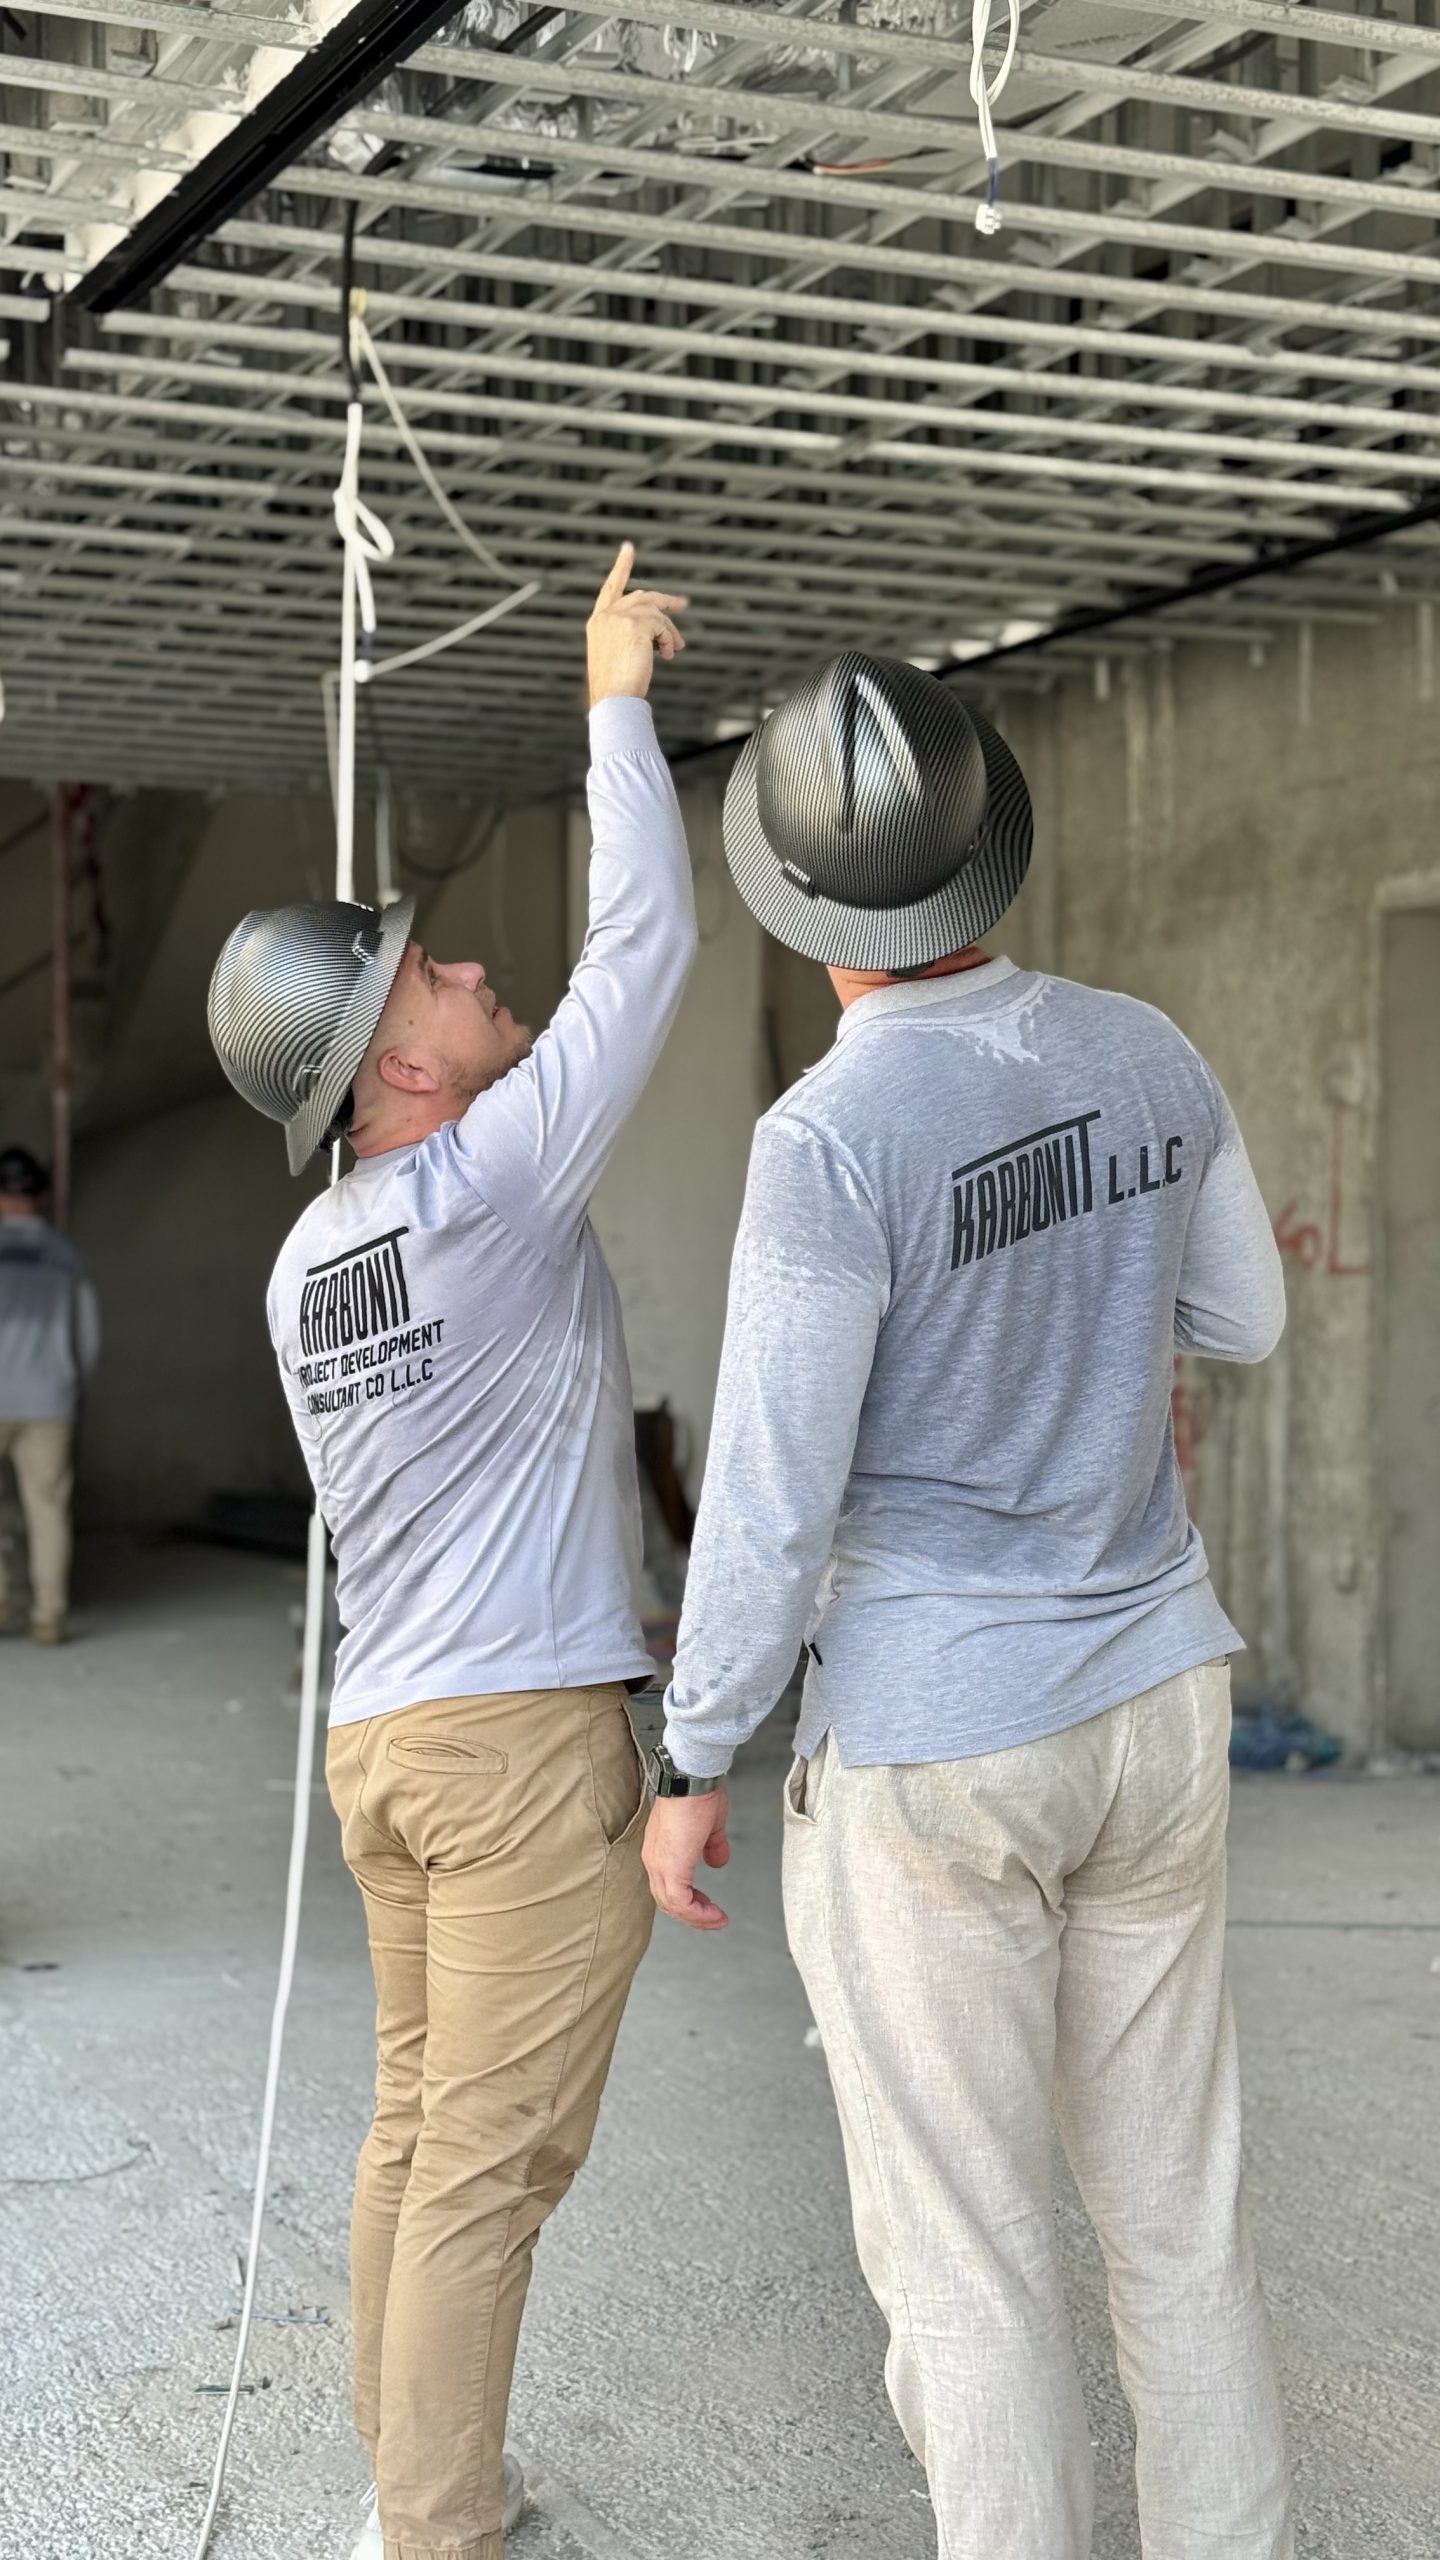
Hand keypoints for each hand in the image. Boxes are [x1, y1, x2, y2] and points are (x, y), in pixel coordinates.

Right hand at [587, 541, 688, 704]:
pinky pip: (661, 625)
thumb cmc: (616, 687)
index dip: (621, 567)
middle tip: (682, 603)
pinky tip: (668, 654)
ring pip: (655, 611)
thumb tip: (661, 634)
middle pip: (642, 596)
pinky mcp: (635, 625)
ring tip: (676, 648)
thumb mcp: (616, 656)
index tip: (629, 548)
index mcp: (597, 622)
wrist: (613, 699)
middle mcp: (606, 616)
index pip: (610, 588)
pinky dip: (668, 638)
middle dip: (665, 601)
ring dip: (670, 630)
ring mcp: (619, 618)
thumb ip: (630, 637)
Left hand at [643, 1786, 730, 1930]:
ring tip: (716, 1920)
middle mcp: (654, 1860)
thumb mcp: (710, 1826)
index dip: (687, 1899)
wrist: (691, 1779)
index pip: (667, 1885)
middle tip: (712, 1918)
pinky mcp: (672, 1868)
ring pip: (672, 1905)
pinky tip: (713, 1914)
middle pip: (667, 1900)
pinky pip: (681, 1903)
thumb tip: (718, 1861)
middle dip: (692, 1914)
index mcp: (660, 1849)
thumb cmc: (697, 1793)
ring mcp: (660, 1865)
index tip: (706, 1905)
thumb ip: (712, 1846)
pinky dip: (697, 1913)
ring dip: (696, 1917)